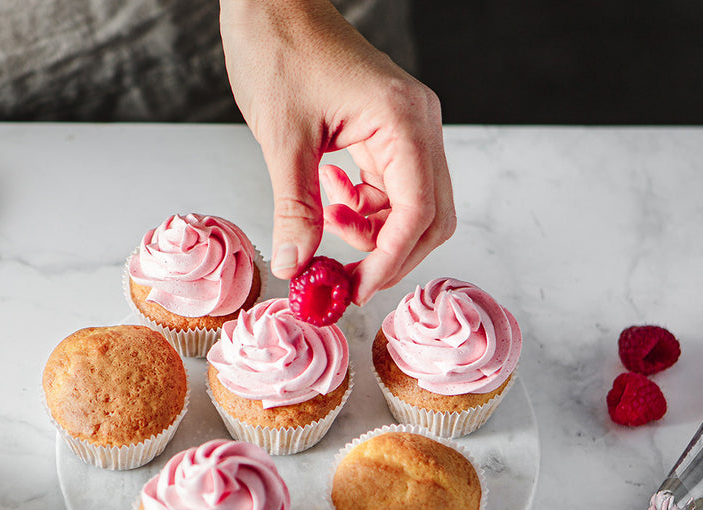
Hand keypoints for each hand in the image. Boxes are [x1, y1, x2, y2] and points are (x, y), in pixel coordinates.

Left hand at [219, 0, 454, 304]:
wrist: (272, 5)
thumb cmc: (279, 51)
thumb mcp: (282, 140)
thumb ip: (294, 208)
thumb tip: (295, 265)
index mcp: (402, 121)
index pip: (417, 210)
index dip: (390, 260)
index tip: (354, 289)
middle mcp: (417, 124)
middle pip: (430, 216)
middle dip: (390, 254)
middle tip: (344, 280)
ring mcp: (408, 127)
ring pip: (413, 206)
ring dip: (375, 232)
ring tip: (326, 224)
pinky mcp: (390, 131)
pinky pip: (393, 187)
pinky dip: (366, 208)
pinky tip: (331, 199)